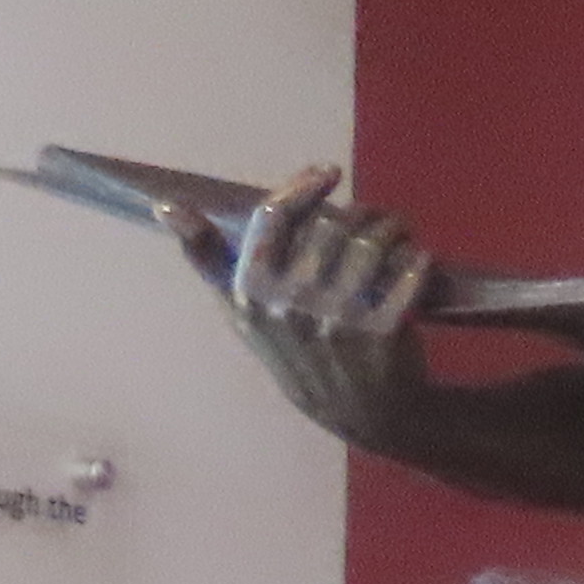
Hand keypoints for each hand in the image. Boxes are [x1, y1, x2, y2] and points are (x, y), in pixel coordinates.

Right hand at [175, 165, 431, 438]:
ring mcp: (338, 318)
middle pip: (330, 225)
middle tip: (376, 217)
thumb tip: (166, 206)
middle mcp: (290, 303)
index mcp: (251, 291)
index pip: (273, 217)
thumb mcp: (240, 310)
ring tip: (397, 233)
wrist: (356, 411)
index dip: (303, 187)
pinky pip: (406, 270)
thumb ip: (206, 257)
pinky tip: (416, 260)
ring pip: (371, 241)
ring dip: (392, 228)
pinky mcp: (383, 329)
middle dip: (361, 212)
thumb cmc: (294, 350)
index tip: (328, 172)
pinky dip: (417, 258)